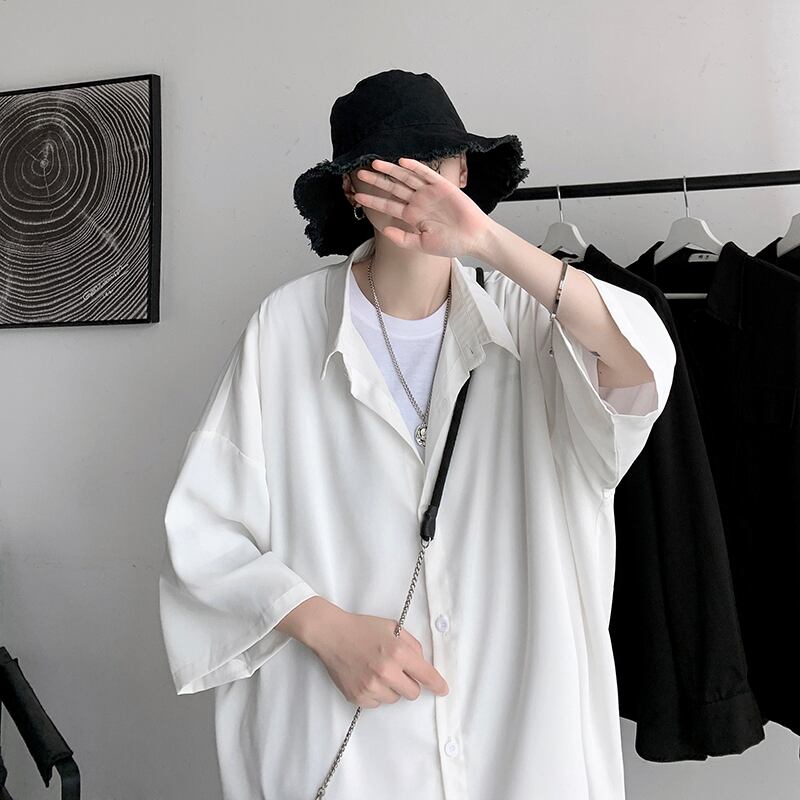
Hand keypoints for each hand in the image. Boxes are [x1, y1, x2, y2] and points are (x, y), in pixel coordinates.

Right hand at [306, 607, 448, 707]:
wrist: (331, 634)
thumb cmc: (362, 628)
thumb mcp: (392, 627)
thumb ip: (411, 644)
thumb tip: (423, 663)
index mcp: (397, 652)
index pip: (425, 675)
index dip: (437, 684)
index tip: (442, 690)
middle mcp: (386, 672)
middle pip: (413, 693)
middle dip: (410, 683)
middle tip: (397, 670)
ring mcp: (371, 687)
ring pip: (395, 699)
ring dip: (391, 688)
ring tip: (377, 671)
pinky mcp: (358, 697)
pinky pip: (377, 703)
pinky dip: (376, 694)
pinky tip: (366, 677)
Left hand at [353, 157, 492, 259]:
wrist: (473, 238)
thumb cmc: (451, 243)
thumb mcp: (422, 245)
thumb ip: (403, 239)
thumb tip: (385, 231)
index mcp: (412, 216)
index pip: (388, 205)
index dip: (373, 200)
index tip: (357, 196)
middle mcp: (418, 202)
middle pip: (393, 188)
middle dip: (376, 181)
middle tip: (360, 174)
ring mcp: (429, 192)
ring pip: (406, 178)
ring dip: (391, 170)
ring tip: (375, 164)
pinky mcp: (443, 186)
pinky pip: (426, 174)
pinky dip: (415, 167)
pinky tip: (402, 162)